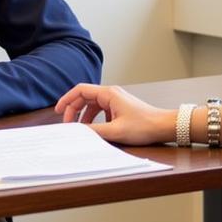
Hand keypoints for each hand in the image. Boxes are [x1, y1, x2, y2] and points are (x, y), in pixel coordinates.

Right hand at [55, 84, 174, 144]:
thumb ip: (93, 130)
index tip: (58, 111)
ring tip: (79, 128)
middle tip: (67, 124)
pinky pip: (101, 110)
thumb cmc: (143, 126)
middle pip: (84, 97)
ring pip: (92, 104)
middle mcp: (111, 94)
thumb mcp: (115, 131)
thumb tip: (76, 131)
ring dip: (83, 115)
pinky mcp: (120, 108)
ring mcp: (116, 100)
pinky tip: (95, 129)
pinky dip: (94, 118)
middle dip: (73, 109)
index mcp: (108, 94)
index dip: (67, 100)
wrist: (163, 126)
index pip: (80, 90)